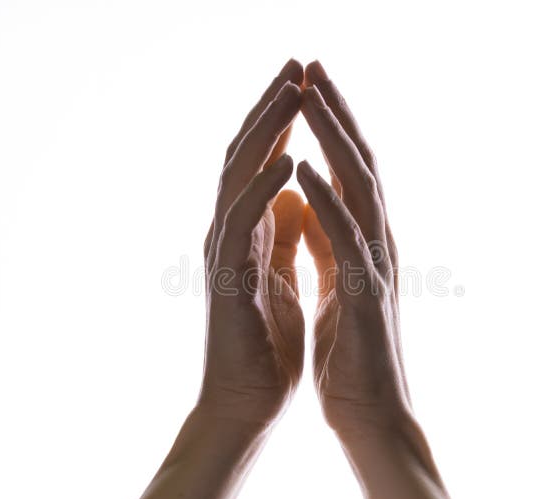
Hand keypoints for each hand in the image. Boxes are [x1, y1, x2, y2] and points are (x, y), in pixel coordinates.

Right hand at [198, 60, 305, 425]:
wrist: (246, 402)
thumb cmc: (266, 343)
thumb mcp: (280, 274)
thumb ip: (281, 233)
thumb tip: (293, 194)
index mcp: (250, 231)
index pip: (262, 161)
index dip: (283, 120)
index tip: (307, 82)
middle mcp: (231, 232)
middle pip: (246, 155)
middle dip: (272, 107)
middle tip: (295, 62)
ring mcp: (225, 253)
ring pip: (238, 176)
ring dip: (266, 131)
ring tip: (291, 90)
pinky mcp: (228, 280)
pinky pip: (244, 223)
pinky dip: (263, 188)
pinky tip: (288, 159)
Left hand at [297, 61, 409, 437]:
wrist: (369, 414)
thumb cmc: (349, 353)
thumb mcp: (332, 283)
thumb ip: (324, 241)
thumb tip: (305, 201)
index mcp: (361, 241)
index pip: (347, 170)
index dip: (329, 126)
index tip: (305, 84)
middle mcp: (376, 243)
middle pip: (357, 164)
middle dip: (334, 112)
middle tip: (312, 64)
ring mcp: (376, 268)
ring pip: (358, 190)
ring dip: (334, 140)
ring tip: (312, 95)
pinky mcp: (366, 299)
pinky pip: (346, 244)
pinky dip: (327, 205)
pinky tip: (305, 173)